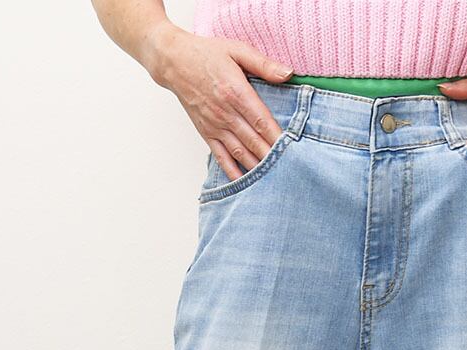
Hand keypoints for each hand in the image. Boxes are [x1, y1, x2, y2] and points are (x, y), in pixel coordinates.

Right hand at [147, 25, 293, 179]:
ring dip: (257, 166)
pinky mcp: (206, 133)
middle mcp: (225, 113)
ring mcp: (215, 125)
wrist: (174, 62)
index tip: (293, 148)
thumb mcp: (237, 50)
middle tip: (289, 168)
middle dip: (272, 156)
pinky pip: (221, 157)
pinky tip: (245, 182)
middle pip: (254, 141)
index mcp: (236, 92)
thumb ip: (263, 64)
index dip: (277, 137)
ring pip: (240, 152)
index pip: (262, 121)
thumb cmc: (207, 54)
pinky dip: (233, 171)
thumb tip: (288, 73)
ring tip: (274, 177)